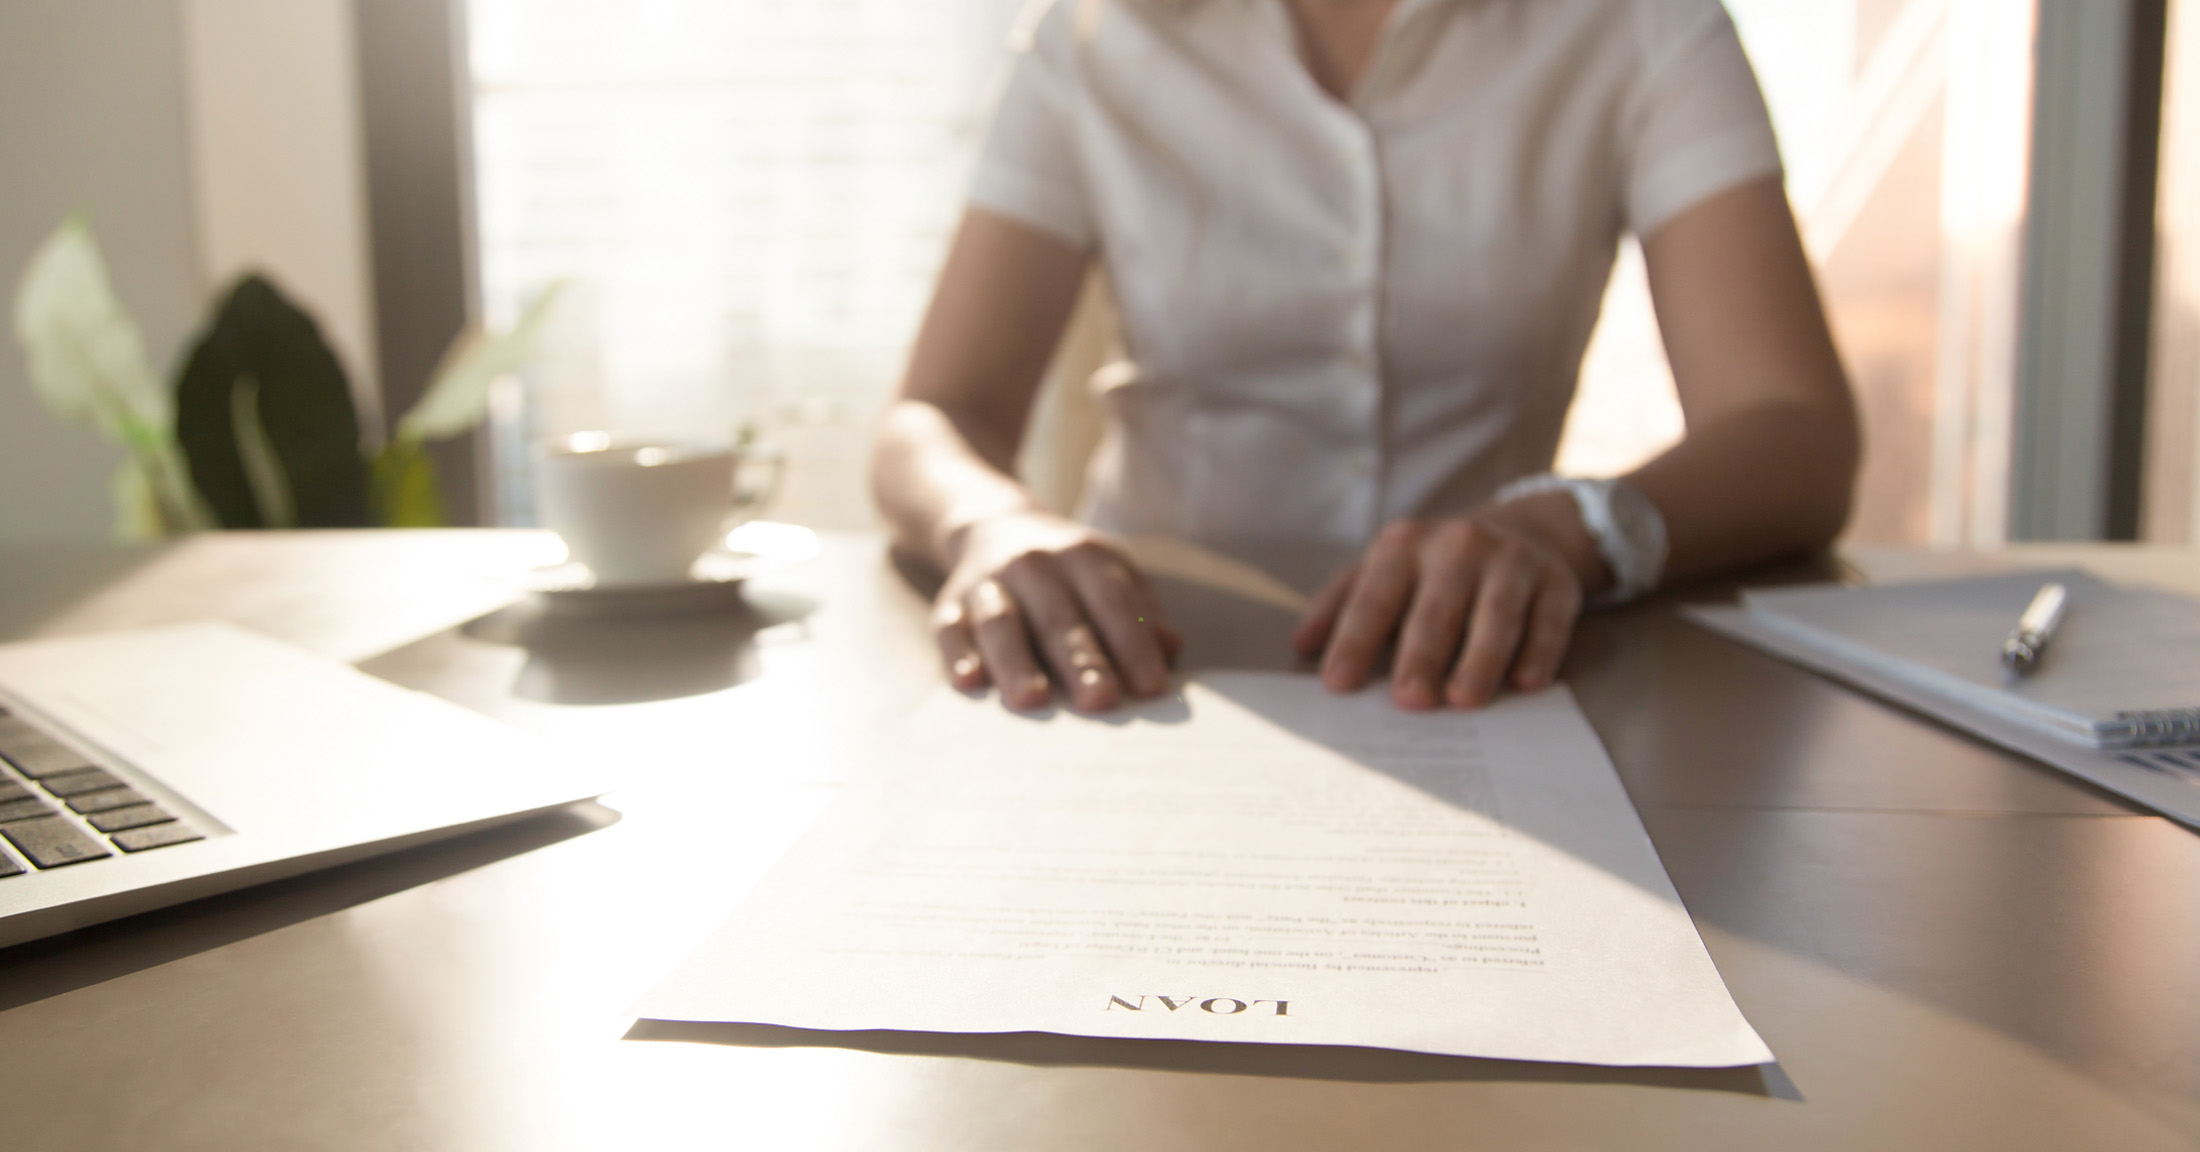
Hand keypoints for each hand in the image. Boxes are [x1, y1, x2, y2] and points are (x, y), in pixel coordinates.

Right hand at [933, 511, 1181, 710]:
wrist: (994, 526)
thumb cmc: (1070, 572)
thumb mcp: (1111, 575)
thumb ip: (1141, 612)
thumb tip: (1171, 649)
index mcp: (1083, 556)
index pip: (1113, 602)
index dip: (1133, 643)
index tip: (1151, 686)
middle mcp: (1034, 564)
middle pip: (1060, 618)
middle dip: (1081, 660)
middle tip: (1101, 700)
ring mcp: (988, 583)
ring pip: (1002, 623)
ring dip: (1016, 662)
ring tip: (1032, 699)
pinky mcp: (951, 604)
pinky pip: (950, 629)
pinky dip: (958, 655)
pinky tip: (970, 682)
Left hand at [1290, 496, 1598, 709]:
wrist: (1523, 531)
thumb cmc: (1435, 567)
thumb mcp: (1383, 570)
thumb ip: (1340, 603)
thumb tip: (1300, 644)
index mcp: (1404, 545)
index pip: (1374, 597)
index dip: (1355, 640)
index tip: (1337, 683)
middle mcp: (1458, 545)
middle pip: (1436, 609)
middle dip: (1421, 656)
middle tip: (1409, 701)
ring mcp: (1512, 561)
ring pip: (1496, 615)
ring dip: (1480, 659)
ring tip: (1464, 700)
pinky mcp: (1557, 583)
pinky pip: (1548, 621)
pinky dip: (1539, 652)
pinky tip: (1526, 683)